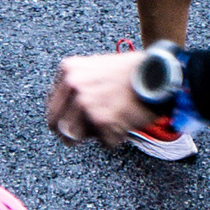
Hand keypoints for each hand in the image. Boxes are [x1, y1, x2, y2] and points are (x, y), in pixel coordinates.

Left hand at [46, 50, 160, 143]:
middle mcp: (72, 85)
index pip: (51, 105)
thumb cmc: (132, 71)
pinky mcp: (101, 121)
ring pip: (75, 135)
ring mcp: (85, 103)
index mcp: (68, 70)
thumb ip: (79, 85)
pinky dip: (115, 137)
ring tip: (111, 121)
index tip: (68, 125)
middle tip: (78, 139)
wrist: (157, 74)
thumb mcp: (96, 67)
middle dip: (68, 134)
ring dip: (92, 135)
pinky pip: (103, 141)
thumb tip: (67, 111)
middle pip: (56, 124)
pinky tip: (125, 121)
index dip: (60, 118)